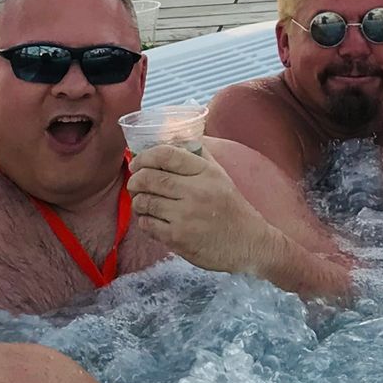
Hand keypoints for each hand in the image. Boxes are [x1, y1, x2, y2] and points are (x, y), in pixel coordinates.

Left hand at [129, 143, 279, 277]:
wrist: (248, 244)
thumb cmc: (232, 209)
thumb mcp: (221, 176)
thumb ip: (199, 156)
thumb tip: (174, 138)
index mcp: (206, 173)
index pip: (167, 155)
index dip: (145, 156)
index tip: (137, 163)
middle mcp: (195, 191)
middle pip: (150, 178)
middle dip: (136, 180)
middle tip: (134, 184)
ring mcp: (185, 216)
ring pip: (145, 202)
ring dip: (138, 201)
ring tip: (142, 202)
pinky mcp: (178, 238)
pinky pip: (147, 224)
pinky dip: (144, 221)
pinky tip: (152, 220)